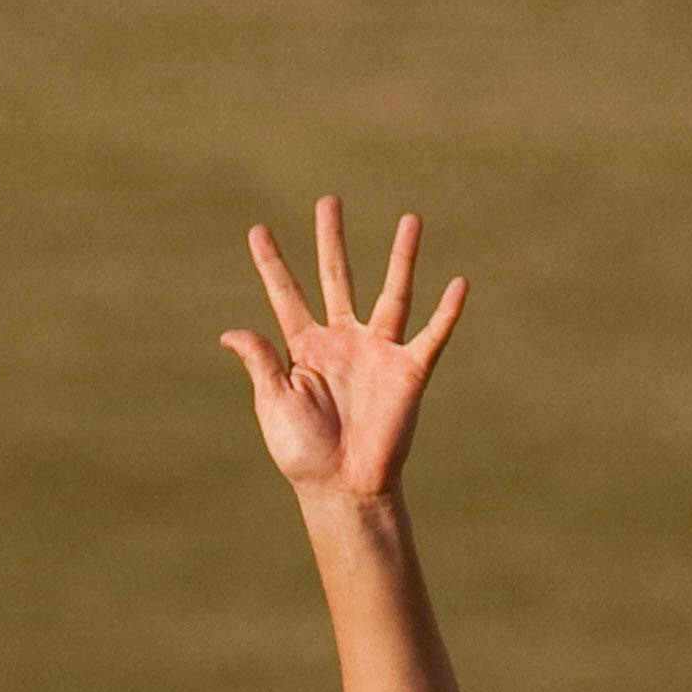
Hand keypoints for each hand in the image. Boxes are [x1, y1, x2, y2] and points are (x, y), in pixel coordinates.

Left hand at [222, 198, 466, 507]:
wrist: (344, 489)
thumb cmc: (304, 454)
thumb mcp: (275, 405)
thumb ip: (261, 363)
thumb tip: (231, 332)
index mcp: (306, 348)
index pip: (287, 296)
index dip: (272, 264)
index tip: (257, 231)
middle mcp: (343, 341)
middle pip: (337, 277)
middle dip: (331, 240)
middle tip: (328, 201)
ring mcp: (378, 353)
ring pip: (393, 293)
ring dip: (401, 257)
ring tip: (410, 219)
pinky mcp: (408, 372)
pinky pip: (431, 337)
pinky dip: (447, 313)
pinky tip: (459, 284)